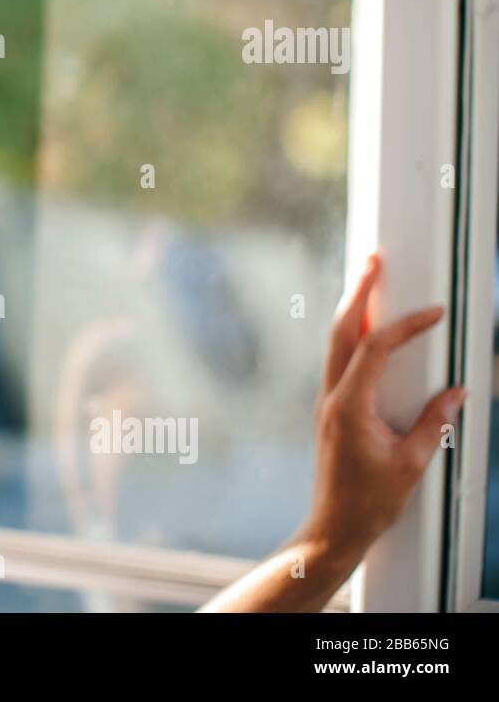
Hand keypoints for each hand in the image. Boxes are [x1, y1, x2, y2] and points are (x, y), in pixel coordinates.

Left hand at [201, 251, 464, 611]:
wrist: (335, 526)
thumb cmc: (371, 500)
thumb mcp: (412, 463)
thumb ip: (435, 423)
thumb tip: (458, 392)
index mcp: (349, 406)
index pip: (374, 350)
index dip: (404, 326)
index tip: (435, 312)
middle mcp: (332, 398)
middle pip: (340, 333)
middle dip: (358, 294)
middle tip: (374, 260)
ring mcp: (327, 402)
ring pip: (335, 344)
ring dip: (352, 311)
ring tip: (370, 281)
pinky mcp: (331, 410)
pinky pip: (339, 362)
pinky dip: (353, 337)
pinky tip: (366, 328)